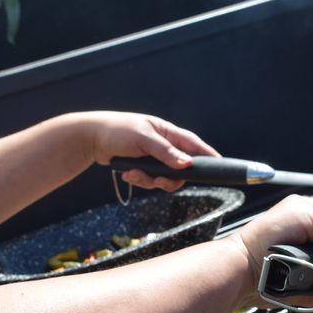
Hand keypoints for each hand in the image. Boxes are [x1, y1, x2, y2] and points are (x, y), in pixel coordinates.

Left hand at [77, 111, 218, 191]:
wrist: (91, 138)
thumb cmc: (117, 130)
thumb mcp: (143, 140)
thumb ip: (165, 152)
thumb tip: (186, 164)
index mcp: (167, 132)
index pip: (194, 145)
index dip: (208, 156)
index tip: (220, 166)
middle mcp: (164, 145)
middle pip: (182, 168)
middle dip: (169, 178)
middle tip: (157, 180)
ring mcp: (154, 157)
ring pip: (165, 178)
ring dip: (151, 181)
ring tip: (134, 174)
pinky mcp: (144, 167)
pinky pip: (150, 180)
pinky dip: (140, 180)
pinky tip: (127, 174)